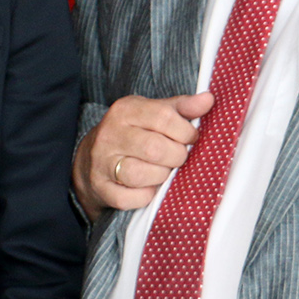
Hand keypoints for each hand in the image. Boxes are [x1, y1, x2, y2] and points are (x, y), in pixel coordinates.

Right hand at [72, 93, 214, 220]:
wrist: (91, 159)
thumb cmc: (132, 134)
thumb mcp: (152, 113)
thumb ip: (181, 107)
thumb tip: (208, 100)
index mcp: (125, 110)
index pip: (164, 117)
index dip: (186, 131)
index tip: (191, 138)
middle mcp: (110, 134)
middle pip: (155, 148)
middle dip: (176, 156)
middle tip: (178, 157)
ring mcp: (102, 162)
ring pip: (140, 174)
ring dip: (161, 176)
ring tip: (162, 170)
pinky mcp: (101, 188)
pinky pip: (132, 198)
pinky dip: (146, 196)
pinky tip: (148, 187)